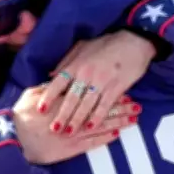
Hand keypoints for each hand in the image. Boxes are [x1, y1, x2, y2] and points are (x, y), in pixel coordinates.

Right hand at [14, 86, 139, 164]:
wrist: (13, 141)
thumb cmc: (19, 118)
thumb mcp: (31, 96)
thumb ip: (46, 88)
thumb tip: (57, 78)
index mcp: (63, 101)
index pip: (90, 93)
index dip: (106, 90)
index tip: (121, 87)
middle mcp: (72, 116)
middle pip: (100, 109)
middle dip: (119, 106)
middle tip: (136, 104)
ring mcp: (73, 133)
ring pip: (101, 125)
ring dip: (118, 121)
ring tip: (133, 118)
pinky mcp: (71, 148)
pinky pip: (92, 143)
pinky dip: (105, 138)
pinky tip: (117, 134)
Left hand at [37, 30, 154, 134]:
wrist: (133, 41)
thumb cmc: (107, 44)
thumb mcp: (82, 47)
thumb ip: (66, 61)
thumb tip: (51, 75)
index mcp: (77, 64)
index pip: (58, 82)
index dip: (48, 96)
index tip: (40, 109)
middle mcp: (87, 74)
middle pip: (71, 98)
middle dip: (62, 115)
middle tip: (53, 129)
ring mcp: (102, 81)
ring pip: (86, 104)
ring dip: (77, 120)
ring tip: (69, 132)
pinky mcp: (116, 87)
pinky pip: (104, 105)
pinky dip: (97, 117)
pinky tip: (91, 127)